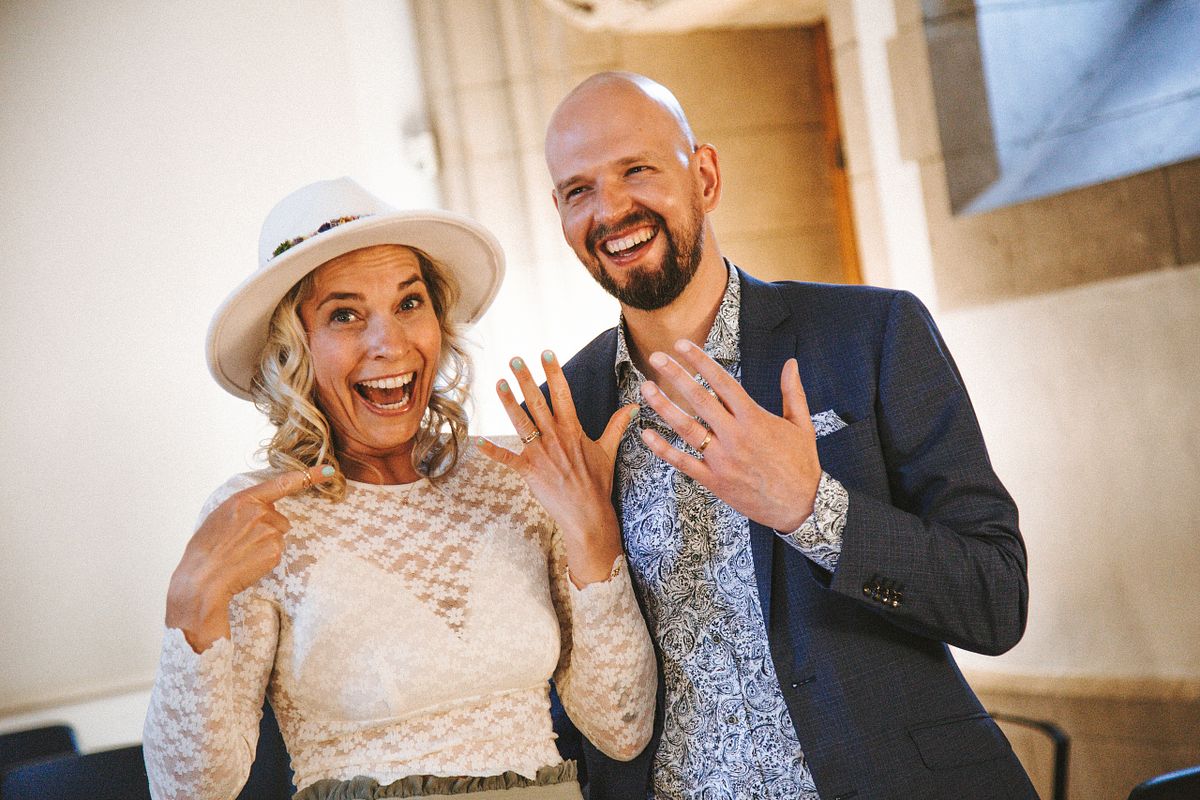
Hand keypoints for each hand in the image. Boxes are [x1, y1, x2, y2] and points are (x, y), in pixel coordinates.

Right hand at [166, 465, 335, 650]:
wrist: (201, 579)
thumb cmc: (206, 550)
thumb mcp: (220, 517)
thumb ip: (245, 508)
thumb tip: (264, 508)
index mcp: (243, 499)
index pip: (281, 484)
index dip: (309, 476)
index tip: (329, 471)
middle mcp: (259, 512)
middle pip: (279, 518)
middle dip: (265, 529)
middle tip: (240, 543)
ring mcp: (269, 531)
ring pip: (278, 536)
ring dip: (265, 544)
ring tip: (241, 553)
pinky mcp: (275, 550)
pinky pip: (276, 551)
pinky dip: (265, 558)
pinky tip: (247, 562)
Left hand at [478, 351, 638, 585]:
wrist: (588, 514)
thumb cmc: (598, 483)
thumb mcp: (609, 451)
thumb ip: (617, 425)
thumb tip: (634, 406)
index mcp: (573, 430)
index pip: (562, 393)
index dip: (554, 372)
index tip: (546, 353)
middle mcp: (555, 437)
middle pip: (537, 402)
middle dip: (525, 379)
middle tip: (515, 359)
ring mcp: (540, 454)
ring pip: (521, 423)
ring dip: (508, 403)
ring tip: (499, 383)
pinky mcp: (529, 471)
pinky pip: (507, 459)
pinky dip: (492, 451)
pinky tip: (478, 441)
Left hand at [639, 339, 820, 531]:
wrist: (802, 506)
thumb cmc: (802, 465)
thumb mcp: (802, 425)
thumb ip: (793, 392)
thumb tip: (791, 363)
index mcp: (754, 418)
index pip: (722, 382)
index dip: (700, 361)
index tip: (682, 346)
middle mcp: (735, 435)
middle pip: (699, 399)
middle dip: (676, 376)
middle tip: (656, 358)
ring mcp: (722, 459)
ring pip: (687, 428)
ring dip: (664, 406)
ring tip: (646, 388)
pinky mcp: (714, 481)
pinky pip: (683, 462)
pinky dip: (663, 449)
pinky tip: (647, 434)